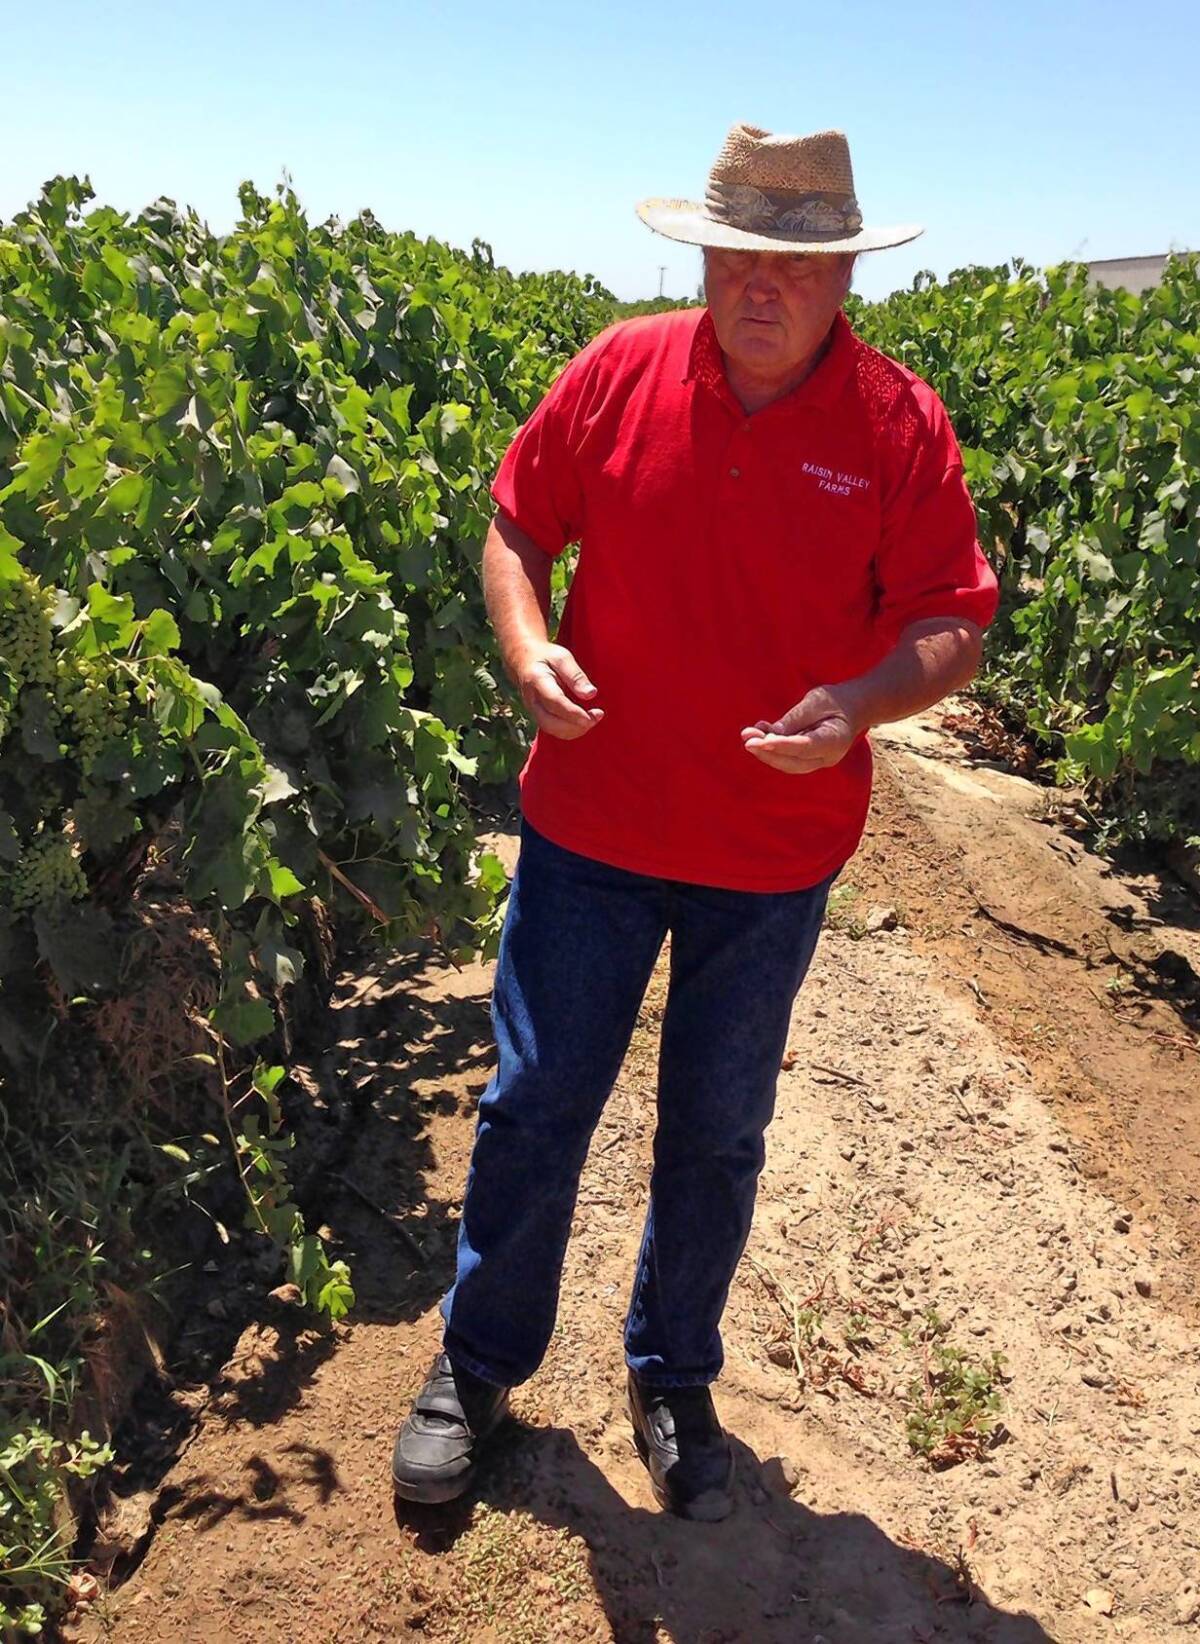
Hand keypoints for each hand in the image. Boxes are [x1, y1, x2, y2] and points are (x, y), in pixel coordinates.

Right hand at [515, 643, 603, 740]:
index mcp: (536, 681)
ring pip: (552, 729)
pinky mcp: (538, 716)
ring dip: (575, 729)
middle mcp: (532, 700)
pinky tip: (584, 721)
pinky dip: (571, 730)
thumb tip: (591, 694)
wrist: (523, 661)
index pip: (555, 702)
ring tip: (593, 718)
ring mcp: (533, 710)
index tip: (595, 714)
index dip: (575, 712)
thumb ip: (576, 676)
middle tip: (597, 715)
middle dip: (577, 725)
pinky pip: (553, 729)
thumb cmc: (546, 657)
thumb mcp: (562, 658)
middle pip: (551, 722)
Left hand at [741, 684, 862, 773]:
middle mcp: (827, 757)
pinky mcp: (808, 760)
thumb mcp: (817, 700)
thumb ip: (796, 718)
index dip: (781, 746)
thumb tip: (771, 734)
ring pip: (788, 764)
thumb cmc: (836, 701)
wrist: (852, 708)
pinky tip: (757, 734)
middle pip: (793, 763)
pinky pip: (787, 759)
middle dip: (768, 753)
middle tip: (747, 739)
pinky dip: (771, 749)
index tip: (760, 742)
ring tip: (748, 735)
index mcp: (835, 741)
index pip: (805, 747)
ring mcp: (818, 761)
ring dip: (765, 752)